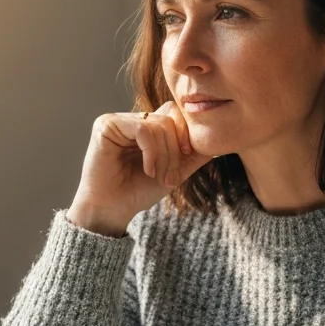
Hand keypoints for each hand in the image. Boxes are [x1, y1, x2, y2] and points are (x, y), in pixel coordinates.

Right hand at [67, 101, 211, 236]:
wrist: (113, 211)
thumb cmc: (138, 192)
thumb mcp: (175, 172)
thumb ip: (194, 155)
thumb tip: (218, 142)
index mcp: (146, 126)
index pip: (175, 114)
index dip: (186, 133)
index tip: (189, 155)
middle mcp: (132, 119)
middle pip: (169, 118)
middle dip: (176, 149)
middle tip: (170, 176)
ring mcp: (118, 120)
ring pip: (158, 125)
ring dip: (164, 155)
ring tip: (157, 176)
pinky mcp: (106, 126)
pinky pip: (142, 130)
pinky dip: (151, 152)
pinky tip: (147, 170)